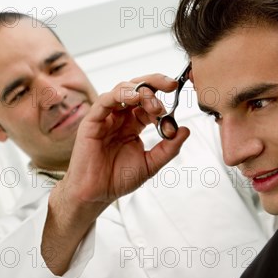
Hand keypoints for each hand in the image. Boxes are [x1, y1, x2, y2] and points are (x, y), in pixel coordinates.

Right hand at [62, 73, 189, 205]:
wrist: (97, 194)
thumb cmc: (118, 179)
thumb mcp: (151, 163)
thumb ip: (168, 148)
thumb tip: (185, 130)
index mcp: (134, 124)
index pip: (150, 104)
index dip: (163, 107)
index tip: (172, 121)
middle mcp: (120, 117)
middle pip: (138, 89)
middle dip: (155, 83)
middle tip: (170, 85)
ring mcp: (106, 117)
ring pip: (122, 90)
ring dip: (140, 91)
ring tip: (153, 103)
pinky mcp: (92, 121)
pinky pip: (105, 101)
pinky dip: (120, 94)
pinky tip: (133, 97)